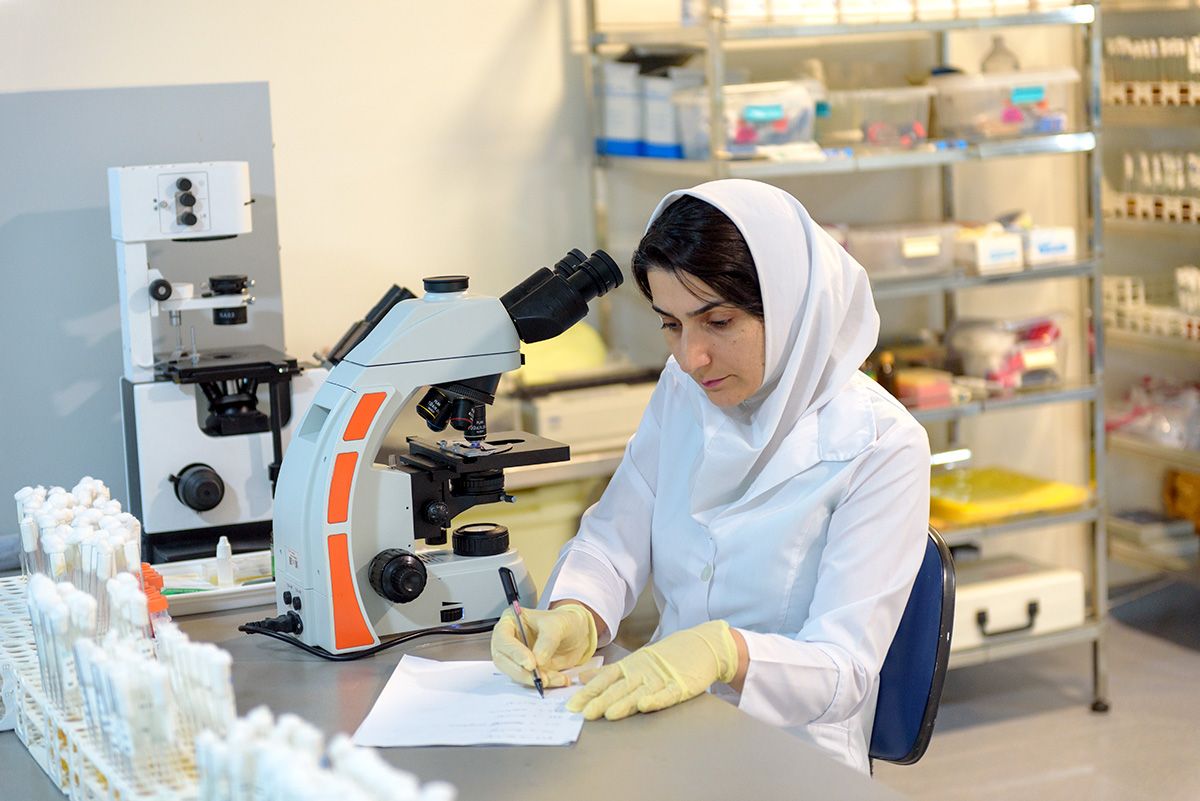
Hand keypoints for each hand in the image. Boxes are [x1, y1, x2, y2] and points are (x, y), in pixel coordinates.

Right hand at [491, 603, 597, 688]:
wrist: (576, 635)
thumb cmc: (562, 623)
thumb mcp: (558, 625)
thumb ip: (547, 641)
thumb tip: (538, 660)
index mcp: (510, 621)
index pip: (503, 638)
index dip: (514, 652)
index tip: (531, 664)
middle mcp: (508, 640)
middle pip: (502, 660)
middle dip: (521, 672)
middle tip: (540, 678)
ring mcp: (515, 658)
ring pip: (514, 674)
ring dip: (534, 680)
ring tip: (555, 678)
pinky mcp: (525, 671)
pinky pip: (529, 681)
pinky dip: (544, 683)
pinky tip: (559, 679)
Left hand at [567, 620, 737, 719]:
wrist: (700, 646)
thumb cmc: (663, 657)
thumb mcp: (632, 662)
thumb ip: (606, 673)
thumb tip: (580, 678)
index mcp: (629, 666)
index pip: (605, 679)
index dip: (588, 692)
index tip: (572, 705)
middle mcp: (642, 672)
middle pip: (619, 688)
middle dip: (601, 701)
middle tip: (584, 713)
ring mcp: (661, 678)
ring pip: (639, 692)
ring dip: (624, 703)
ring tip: (608, 714)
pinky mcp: (681, 685)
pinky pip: (667, 694)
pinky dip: (656, 700)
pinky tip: (645, 705)